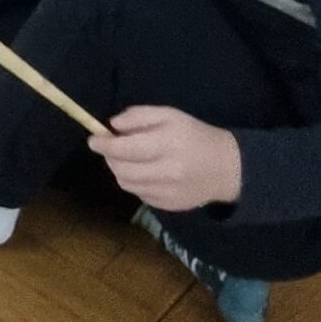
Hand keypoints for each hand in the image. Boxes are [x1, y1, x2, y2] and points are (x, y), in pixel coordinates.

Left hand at [91, 107, 242, 211]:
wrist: (226, 168)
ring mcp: (167, 193)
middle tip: (113, 147)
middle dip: (110, 157)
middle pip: (121, 168)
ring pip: (126, 183)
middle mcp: (167, 172)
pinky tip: (145, 172)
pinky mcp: (168, 206)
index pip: (124, 149)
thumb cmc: (194, 135)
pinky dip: (134, 182)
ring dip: (119, 170)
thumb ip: (138, 116)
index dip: (104, 145)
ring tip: (128, 159)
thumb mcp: (169, 115)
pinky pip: (139, 194)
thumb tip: (112, 126)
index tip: (94, 140)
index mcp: (167, 145)